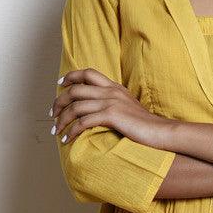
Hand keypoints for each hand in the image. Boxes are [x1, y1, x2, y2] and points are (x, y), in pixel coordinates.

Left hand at [51, 68, 169, 149]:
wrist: (161, 132)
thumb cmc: (145, 125)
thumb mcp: (128, 107)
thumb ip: (114, 102)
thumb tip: (98, 109)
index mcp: (114, 87)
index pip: (88, 73)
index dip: (71, 76)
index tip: (59, 84)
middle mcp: (110, 91)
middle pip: (75, 89)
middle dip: (59, 101)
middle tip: (52, 114)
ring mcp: (110, 102)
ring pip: (75, 106)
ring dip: (62, 119)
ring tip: (56, 131)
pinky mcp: (111, 116)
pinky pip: (83, 122)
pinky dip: (72, 131)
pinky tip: (68, 139)